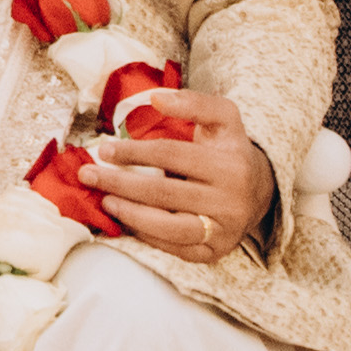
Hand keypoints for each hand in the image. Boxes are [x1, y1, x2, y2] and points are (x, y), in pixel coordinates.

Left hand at [85, 85, 273, 265]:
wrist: (260, 191)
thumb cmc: (229, 149)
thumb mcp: (223, 117)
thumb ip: (193, 102)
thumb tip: (156, 98)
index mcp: (230, 163)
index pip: (171, 155)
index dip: (134, 152)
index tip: (105, 150)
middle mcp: (229, 200)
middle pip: (164, 192)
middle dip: (120, 183)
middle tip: (89, 175)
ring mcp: (223, 230)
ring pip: (169, 227)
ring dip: (130, 214)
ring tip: (105, 201)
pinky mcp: (215, 252)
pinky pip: (175, 248)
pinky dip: (147, 236)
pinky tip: (127, 222)